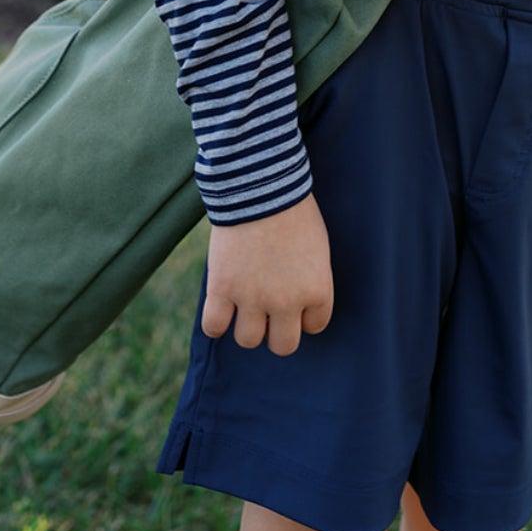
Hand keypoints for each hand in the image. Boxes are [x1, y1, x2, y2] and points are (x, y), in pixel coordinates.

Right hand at [201, 193, 333, 355]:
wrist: (260, 184)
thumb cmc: (294, 208)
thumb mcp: (317, 246)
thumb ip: (310, 278)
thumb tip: (298, 303)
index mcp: (317, 290)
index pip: (315, 326)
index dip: (304, 314)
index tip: (295, 299)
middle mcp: (287, 302)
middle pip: (283, 346)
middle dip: (277, 330)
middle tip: (270, 309)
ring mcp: (253, 299)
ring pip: (249, 340)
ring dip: (247, 325)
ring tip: (244, 304)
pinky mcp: (222, 290)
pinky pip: (214, 328)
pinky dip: (216, 321)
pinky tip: (221, 304)